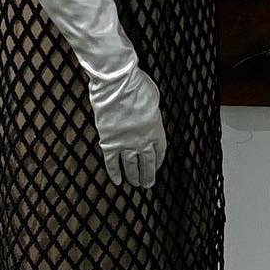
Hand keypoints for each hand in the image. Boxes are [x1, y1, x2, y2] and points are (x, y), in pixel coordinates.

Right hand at [86, 66, 166, 187]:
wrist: (117, 85)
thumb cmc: (137, 87)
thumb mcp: (154, 99)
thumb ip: (152, 113)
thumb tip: (149, 117)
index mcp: (156, 129)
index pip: (160, 150)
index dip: (158, 160)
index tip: (157, 166)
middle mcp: (143, 140)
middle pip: (147, 161)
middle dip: (148, 174)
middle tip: (148, 184)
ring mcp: (125, 143)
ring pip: (131, 165)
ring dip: (134, 176)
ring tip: (135, 184)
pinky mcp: (109, 143)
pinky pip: (112, 162)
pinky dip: (114, 172)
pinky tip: (117, 181)